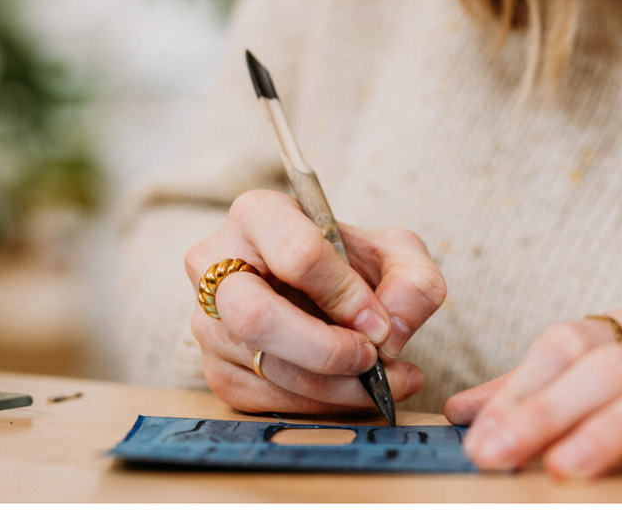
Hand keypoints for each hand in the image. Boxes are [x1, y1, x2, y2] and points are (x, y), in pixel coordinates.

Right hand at [185, 189, 446, 413]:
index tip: (379, 321)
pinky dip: (321, 405)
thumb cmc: (352, 263)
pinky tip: (356, 392)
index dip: (345, 295)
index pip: (297, 254)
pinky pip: (266, 400)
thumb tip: (389, 332)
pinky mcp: (217, 369)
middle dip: (326, 350)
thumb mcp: (397, 254)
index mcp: (258, 214)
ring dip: (336, 387)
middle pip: (256, 317)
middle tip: (372, 359)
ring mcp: (208, 320)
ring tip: (386, 382)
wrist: (324, 288)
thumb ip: (413, 281)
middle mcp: (215, 264)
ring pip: (266, 367)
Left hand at [446, 285, 621, 479]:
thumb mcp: (620, 351)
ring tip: (570, 466)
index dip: (521, 385)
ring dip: (619, 425)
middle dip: (547, 409)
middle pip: (607, 366)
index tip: (476, 434)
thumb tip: (465, 414)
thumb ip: (544, 384)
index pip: (569, 344)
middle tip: (497, 453)